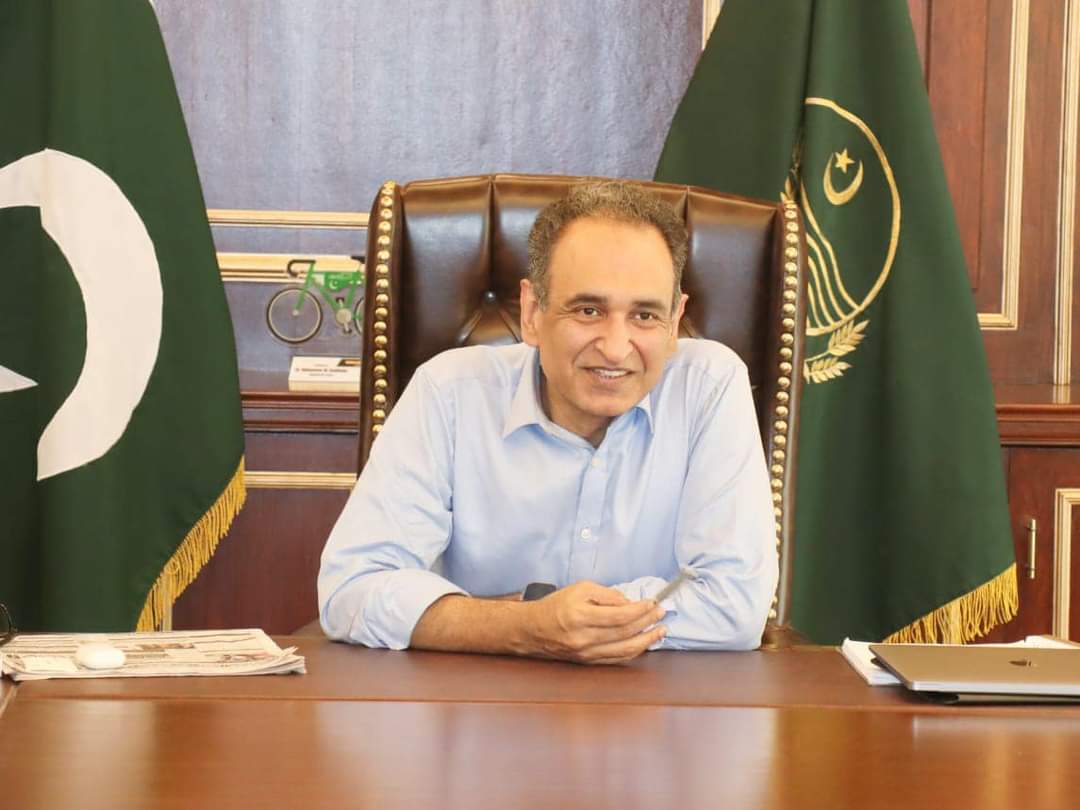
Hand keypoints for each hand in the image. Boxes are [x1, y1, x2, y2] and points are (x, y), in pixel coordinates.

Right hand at [522, 581, 665, 664]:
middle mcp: (584, 638)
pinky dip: (634, 651)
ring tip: (660, 631)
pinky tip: (644, 643)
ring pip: (625, 650)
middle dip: (648, 622)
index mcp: (580, 616)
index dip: (640, 610)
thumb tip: (629, 603)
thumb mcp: (580, 589)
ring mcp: (587, 653)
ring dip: (647, 640)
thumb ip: (607, 595)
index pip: (619, 616)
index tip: (653, 603)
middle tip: (662, 613)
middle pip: (625, 632)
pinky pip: (617, 658)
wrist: (533, 630)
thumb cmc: (556, 606)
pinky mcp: (588, 662)